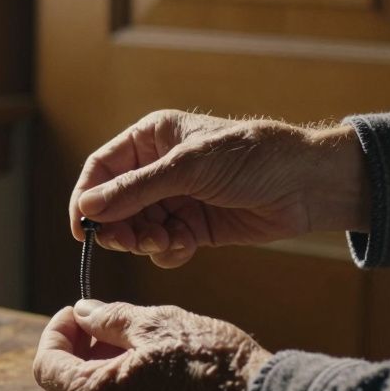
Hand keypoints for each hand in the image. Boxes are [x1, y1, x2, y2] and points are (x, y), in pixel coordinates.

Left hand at [32, 299, 272, 390]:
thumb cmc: (212, 364)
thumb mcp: (156, 324)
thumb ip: (109, 318)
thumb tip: (84, 313)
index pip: (46, 366)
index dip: (55, 333)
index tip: (75, 312)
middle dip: (71, 354)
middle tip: (98, 325)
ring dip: (92, 374)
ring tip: (124, 343)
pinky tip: (143, 368)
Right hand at [68, 110, 368, 267]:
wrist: (307, 185)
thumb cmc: (252, 158)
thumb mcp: (189, 168)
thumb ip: (136, 189)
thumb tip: (88, 206)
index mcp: (152, 138)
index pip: (102, 169)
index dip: (87, 197)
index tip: (82, 228)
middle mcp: (158, 168)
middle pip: (115, 204)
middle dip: (118, 226)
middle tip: (129, 242)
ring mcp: (176, 199)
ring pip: (136, 228)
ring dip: (144, 241)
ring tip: (166, 242)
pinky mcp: (194, 227)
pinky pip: (163, 245)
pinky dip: (167, 252)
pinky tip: (184, 248)